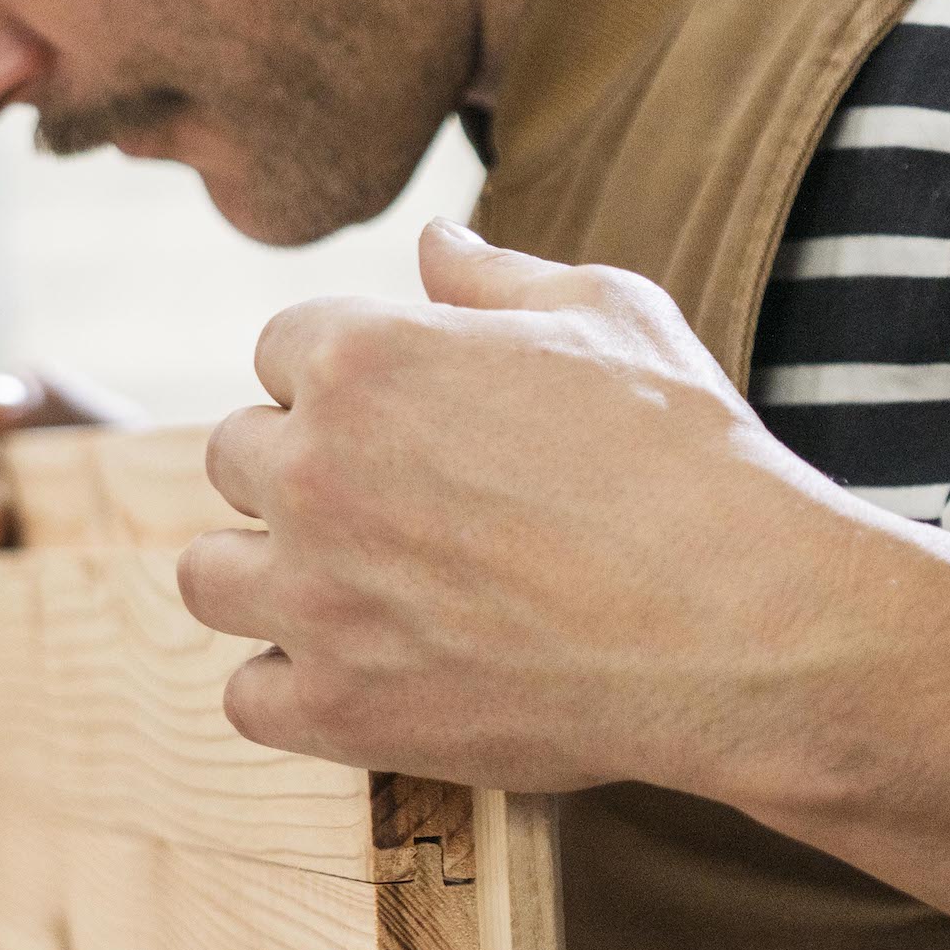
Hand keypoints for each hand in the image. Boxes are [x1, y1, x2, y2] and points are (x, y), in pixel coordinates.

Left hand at [179, 221, 949, 805]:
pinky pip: (246, 697)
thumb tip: (432, 242)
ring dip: (267, 579)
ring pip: (210, 577)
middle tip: (398, 513)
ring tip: (355, 593)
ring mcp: (312, 597)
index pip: (282, 350)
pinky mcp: (336, 707)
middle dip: (303, 474)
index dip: (343, 381)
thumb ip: (496, 280)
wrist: (738, 621)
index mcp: (359, 356)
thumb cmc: (686, 457)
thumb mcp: (610, 317)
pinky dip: (293, 690)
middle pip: (236, 459)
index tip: (405, 424)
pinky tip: (362, 674)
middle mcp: (310, 470)